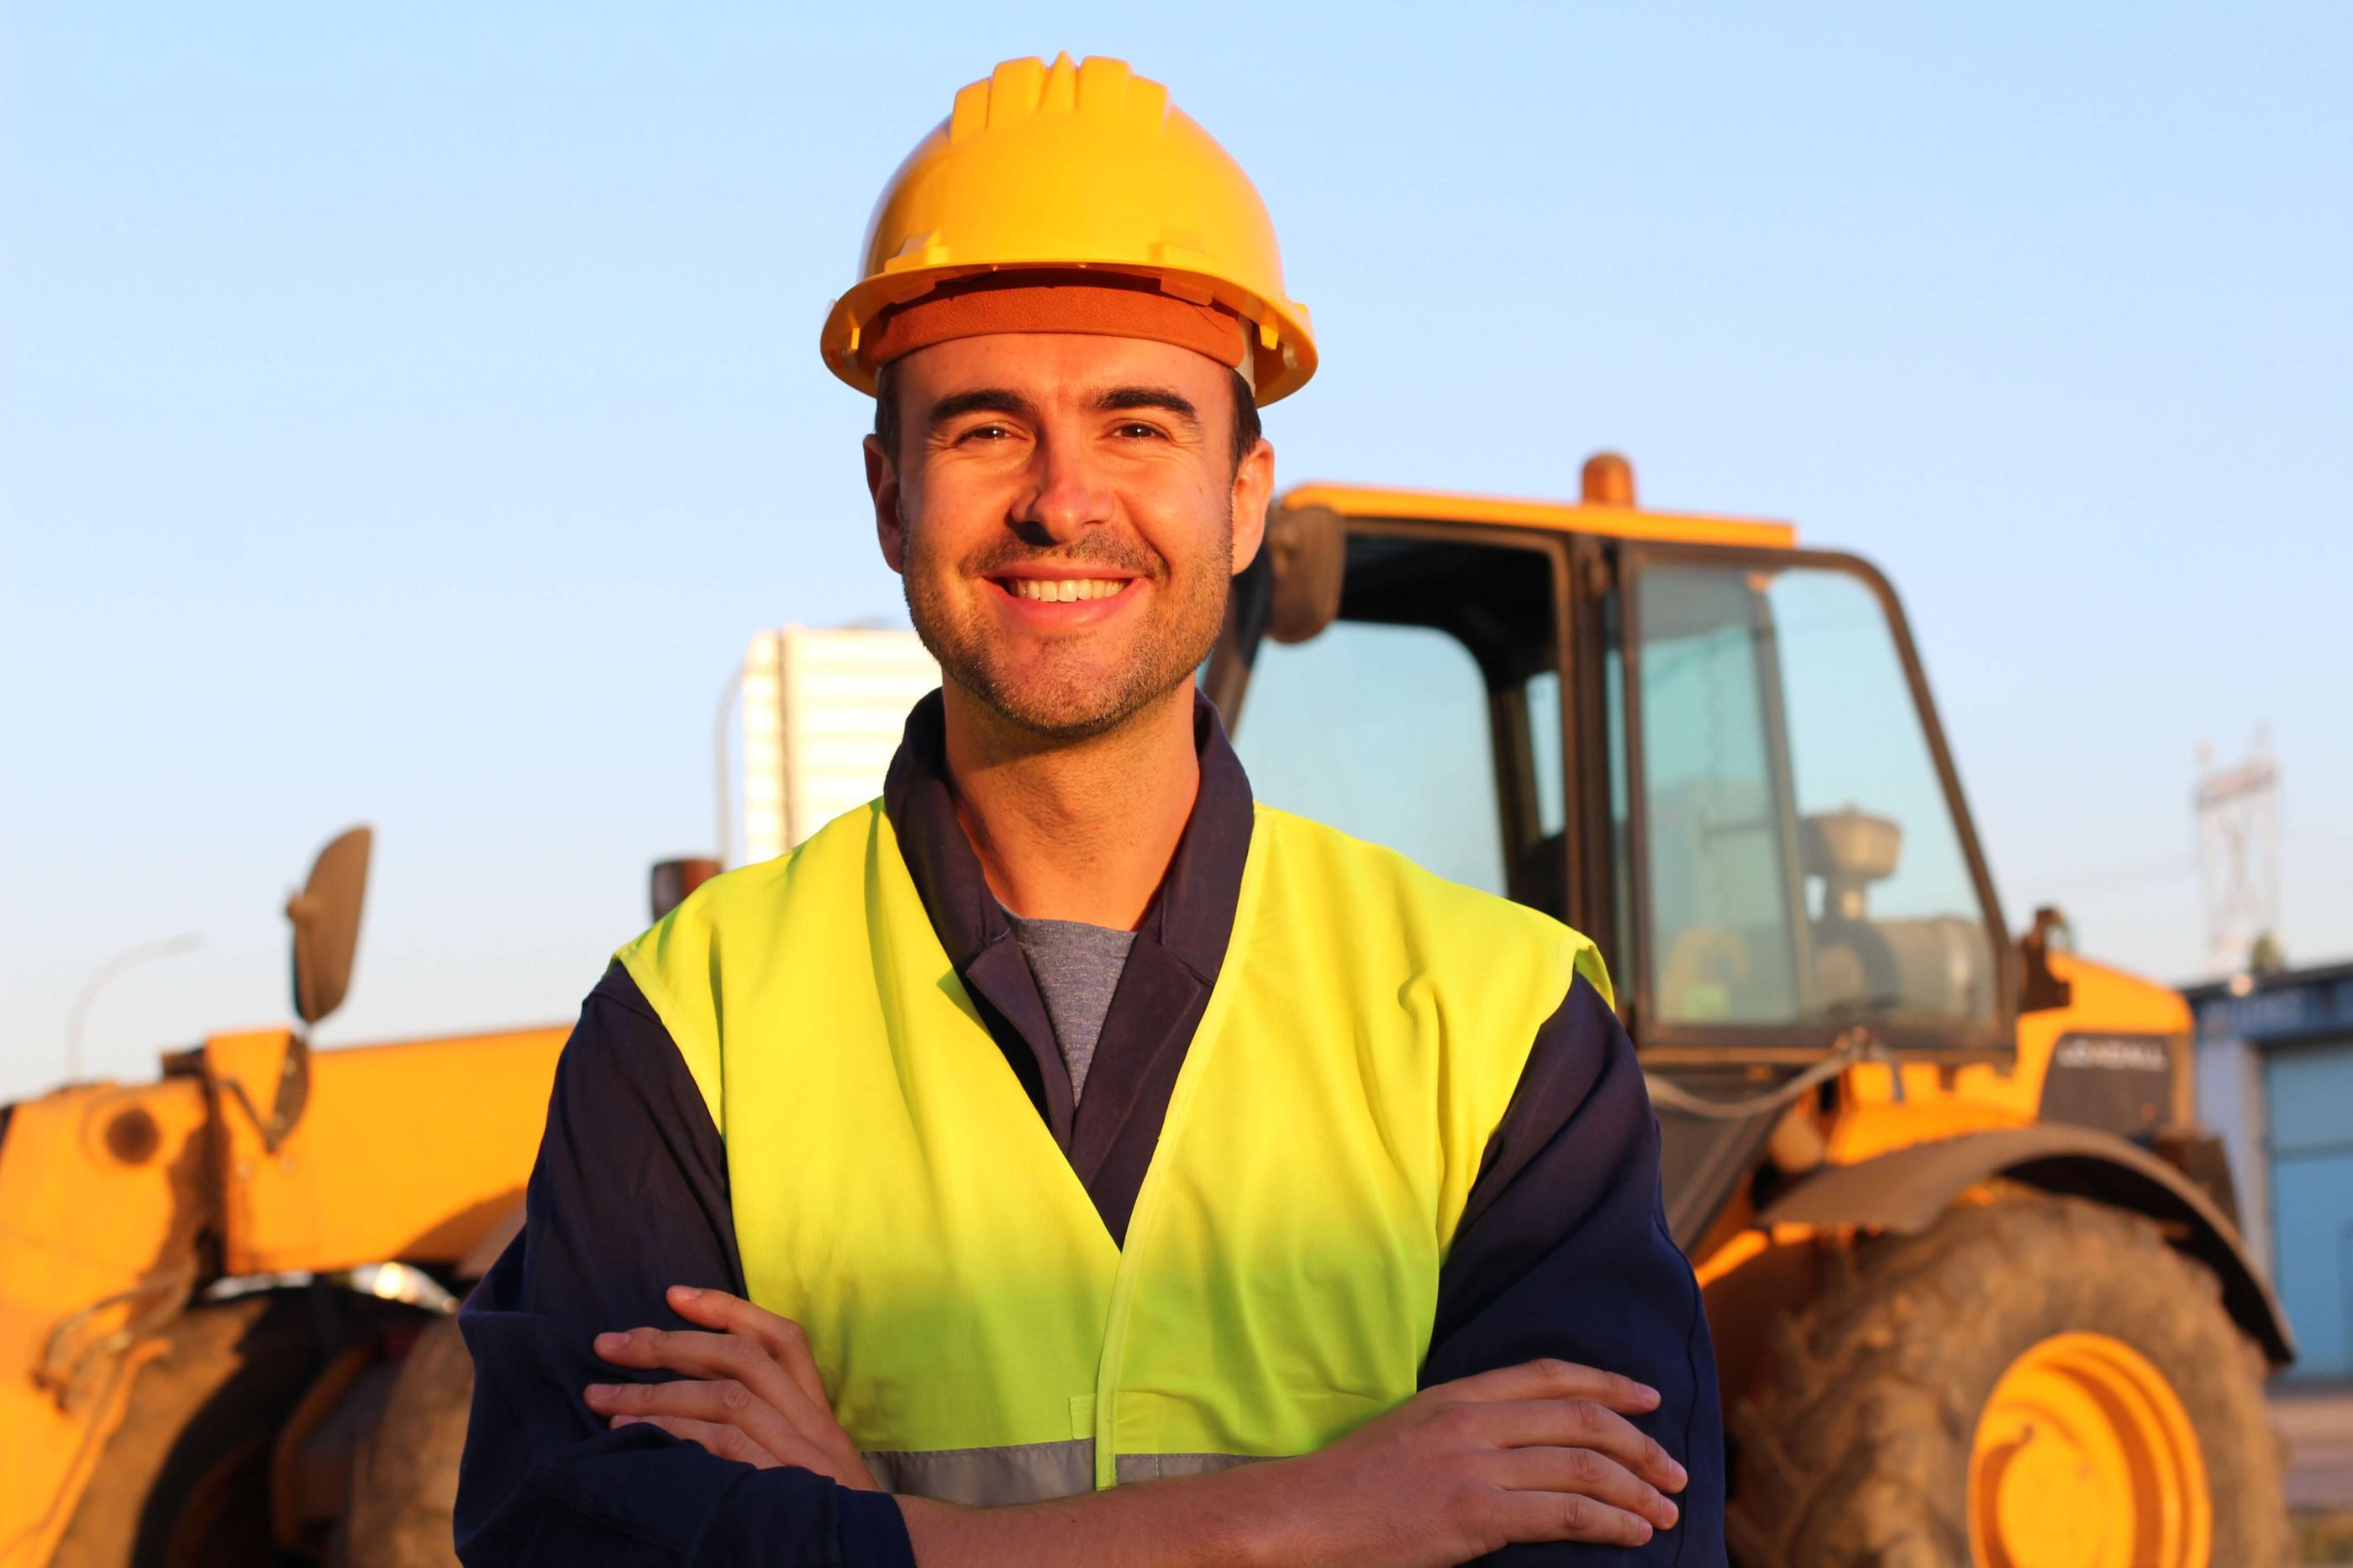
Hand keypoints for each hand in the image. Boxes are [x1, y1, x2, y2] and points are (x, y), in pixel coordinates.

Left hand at [583, 1284, 878, 1490]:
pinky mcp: (784, 1481)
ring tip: (601, 1400)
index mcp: (817, 1412)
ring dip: (656, 1392)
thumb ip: (767, 1434)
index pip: (782, 1338)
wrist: (872, 1554)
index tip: (673, 1294)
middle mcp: (812, 1421)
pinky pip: (724, 1441)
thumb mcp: (806, 1467)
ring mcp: (801, 1449)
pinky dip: (674, 1431)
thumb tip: (691, 1407)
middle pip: (741, 1357)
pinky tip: (633, 1434)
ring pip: (727, 1395)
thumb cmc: (826, 1516)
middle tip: (608, 1345)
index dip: (727, 1309)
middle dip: (668, 1344)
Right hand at [1248, 1357, 1686, 1561]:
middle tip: (1675, 1469)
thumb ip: (1466, 1430)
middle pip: (1579, 1418)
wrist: (1303, 1516)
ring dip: (1637, 1488)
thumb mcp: (1411, 1434)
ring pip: (1583, 1466)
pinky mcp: (1475, 1512)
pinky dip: (1611, 1521)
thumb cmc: (1350, 1488)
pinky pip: (1565, 1513)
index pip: (1547, 1374)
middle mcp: (1471, 1420)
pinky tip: (1633, 1532)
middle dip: (1639, 1443)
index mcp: (1455, 1396)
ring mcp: (1474, 1465)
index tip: (1648, 1398)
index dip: (1607, 1382)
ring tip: (1667, 1509)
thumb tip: (1524, 1447)